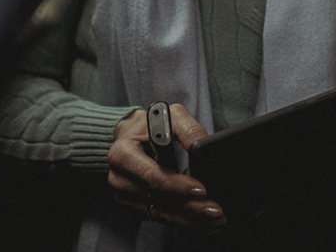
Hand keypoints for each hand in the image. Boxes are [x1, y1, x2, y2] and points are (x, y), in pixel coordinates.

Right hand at [107, 104, 224, 230]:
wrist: (132, 137)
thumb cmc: (150, 125)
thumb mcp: (170, 116)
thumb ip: (187, 129)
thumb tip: (200, 146)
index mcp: (123, 154)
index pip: (152, 176)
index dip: (177, 186)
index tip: (202, 190)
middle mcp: (119, 178)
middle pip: (158, 199)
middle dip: (190, 207)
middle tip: (216, 211)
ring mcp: (125, 196)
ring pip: (161, 213)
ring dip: (190, 218)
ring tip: (215, 218)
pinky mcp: (135, 206)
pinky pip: (161, 217)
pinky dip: (184, 219)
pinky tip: (203, 220)